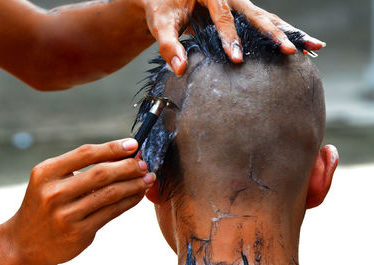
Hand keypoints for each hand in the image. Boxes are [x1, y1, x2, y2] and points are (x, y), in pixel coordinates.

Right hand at [4, 139, 154, 264]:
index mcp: (46, 172)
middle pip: (101, 173)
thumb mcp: (50, 180)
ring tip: (147, 178)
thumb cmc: (43, 204)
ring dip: (134, 184)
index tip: (133, 144)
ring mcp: (66, 215)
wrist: (22, 242)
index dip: (113, 148)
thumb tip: (121, 155)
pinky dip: (129, 201)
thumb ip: (79, 168)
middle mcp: (54, 193)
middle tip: (144, 163)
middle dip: (128, 166)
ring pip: (110, 194)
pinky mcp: (79, 233)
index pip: (86, 153)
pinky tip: (137, 194)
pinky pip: (111, 212)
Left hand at [142, 0, 325, 74]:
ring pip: (268, 18)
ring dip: (289, 33)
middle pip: (256, 13)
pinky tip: (302, 46)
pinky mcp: (243, 14)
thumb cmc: (163, 8)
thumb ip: (168, 44)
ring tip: (314, 47)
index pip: (222, 16)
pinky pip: (266, 24)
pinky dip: (284, 34)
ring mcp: (240, 4)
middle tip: (288, 50)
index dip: (230, 37)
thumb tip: (180, 69)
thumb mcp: (160, 24)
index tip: (236, 58)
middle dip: (273, 33)